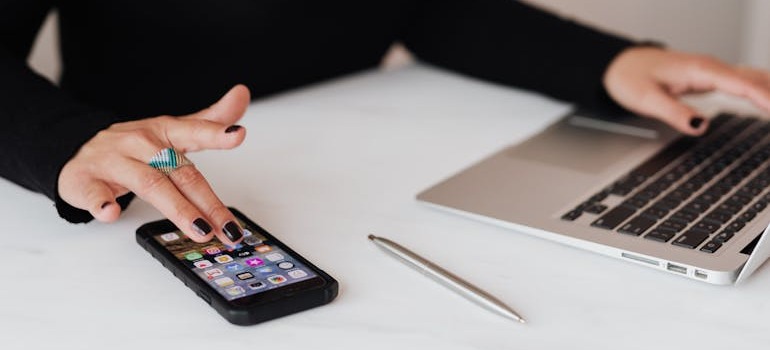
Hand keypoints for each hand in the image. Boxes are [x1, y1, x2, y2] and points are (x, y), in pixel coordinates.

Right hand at [58, 85, 249, 244]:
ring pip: (150, 184)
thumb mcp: (172, 130)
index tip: (237, 134)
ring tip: (200, 230)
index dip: (216, 133)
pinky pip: (95, 193)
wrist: (76, 148)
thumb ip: (209, 120)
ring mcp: (113, 162)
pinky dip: (102, 203)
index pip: (194, 131)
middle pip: (180, 173)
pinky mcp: (86, 181)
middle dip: (207, 203)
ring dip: (177, 209)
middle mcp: (141, 144)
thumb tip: (242, 95)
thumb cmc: (133, 146)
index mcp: (164, 132)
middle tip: (229, 228)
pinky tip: (111, 212)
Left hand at [603, 46, 769, 134]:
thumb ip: (674, 113)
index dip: (764, 98)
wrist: (619, 64)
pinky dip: (760, 90)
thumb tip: (700, 127)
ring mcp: (711, 71)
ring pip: (752, 79)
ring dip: (769, 92)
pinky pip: (743, 82)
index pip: (741, 84)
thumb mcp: (646, 99)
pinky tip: (769, 101)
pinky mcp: (710, 77)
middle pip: (754, 80)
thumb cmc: (630, 78)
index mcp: (699, 70)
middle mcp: (710, 67)